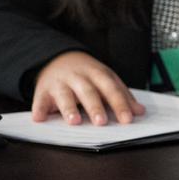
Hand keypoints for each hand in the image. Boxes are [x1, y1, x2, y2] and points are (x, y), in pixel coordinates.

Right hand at [31, 51, 145, 125]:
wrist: (58, 58)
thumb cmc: (87, 74)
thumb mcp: (107, 79)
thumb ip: (122, 95)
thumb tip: (140, 112)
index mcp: (98, 74)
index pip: (111, 89)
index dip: (120, 104)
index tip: (127, 119)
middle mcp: (78, 77)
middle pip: (88, 92)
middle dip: (95, 106)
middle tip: (101, 122)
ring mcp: (60, 83)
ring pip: (64, 95)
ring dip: (69, 109)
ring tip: (75, 121)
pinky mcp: (43, 90)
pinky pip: (39, 100)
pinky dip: (38, 109)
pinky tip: (39, 118)